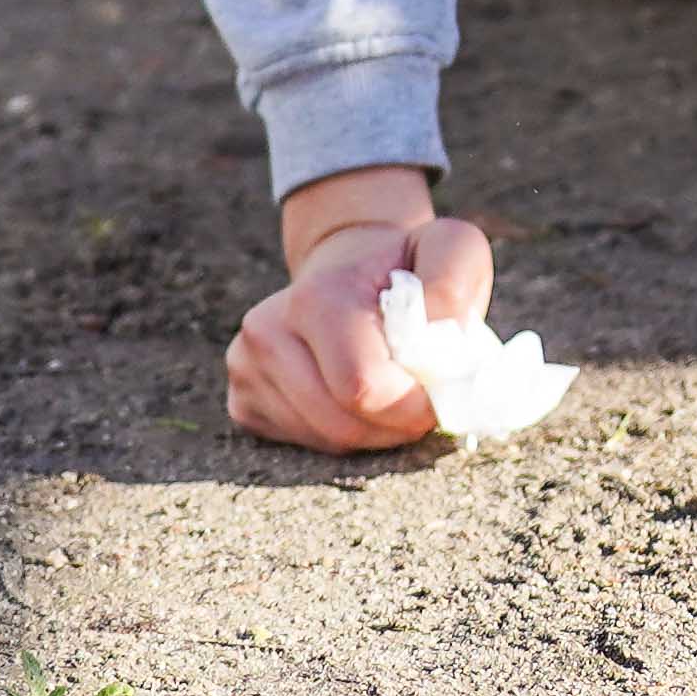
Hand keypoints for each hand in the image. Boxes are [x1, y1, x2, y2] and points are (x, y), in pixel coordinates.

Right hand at [230, 166, 494, 452]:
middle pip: (343, 425)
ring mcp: (247, 367)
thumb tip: (438, 337)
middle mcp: (267, 332)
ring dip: (373, 431)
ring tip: (390, 389)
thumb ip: (453, 286)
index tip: (437, 385)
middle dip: (395, 424)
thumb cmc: (406, 265)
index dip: (413, 403)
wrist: (350, 264)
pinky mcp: (243, 399)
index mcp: (316, 297)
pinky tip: (353, 396)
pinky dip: (342, 433)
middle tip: (420, 394)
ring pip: (325, 441)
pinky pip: (305, 446)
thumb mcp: (450, 249)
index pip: (364, 387)